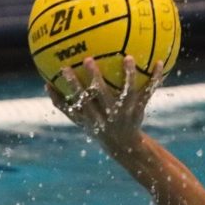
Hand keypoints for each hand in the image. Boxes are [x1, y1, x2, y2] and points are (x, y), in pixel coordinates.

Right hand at [46, 56, 163, 152]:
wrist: (123, 146)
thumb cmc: (97, 127)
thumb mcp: (78, 120)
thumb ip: (62, 104)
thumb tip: (45, 84)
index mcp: (91, 116)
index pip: (79, 100)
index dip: (72, 86)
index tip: (65, 68)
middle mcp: (107, 114)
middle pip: (100, 96)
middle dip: (94, 78)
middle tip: (88, 59)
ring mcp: (124, 112)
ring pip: (126, 93)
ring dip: (127, 76)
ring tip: (127, 57)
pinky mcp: (139, 110)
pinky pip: (148, 92)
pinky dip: (155, 78)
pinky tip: (159, 62)